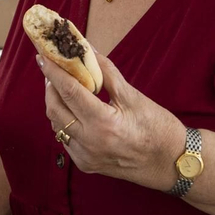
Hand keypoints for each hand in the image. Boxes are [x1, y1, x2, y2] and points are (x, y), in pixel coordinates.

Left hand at [40, 53, 184, 190]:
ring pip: (56, 125)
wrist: (171, 163)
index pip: (69, 92)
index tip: (42, 56)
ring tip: (63, 87)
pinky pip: (65, 139)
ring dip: (56, 104)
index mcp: (103, 124)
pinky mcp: (86, 165)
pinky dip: (65, 122)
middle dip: (50, 87)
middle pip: (54, 109)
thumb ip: (107, 73)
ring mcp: (85, 157)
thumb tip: (87, 50)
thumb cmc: (158, 128)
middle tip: (53, 69)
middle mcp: (90, 143)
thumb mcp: (134, 97)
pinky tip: (74, 110)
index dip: (53, 72)